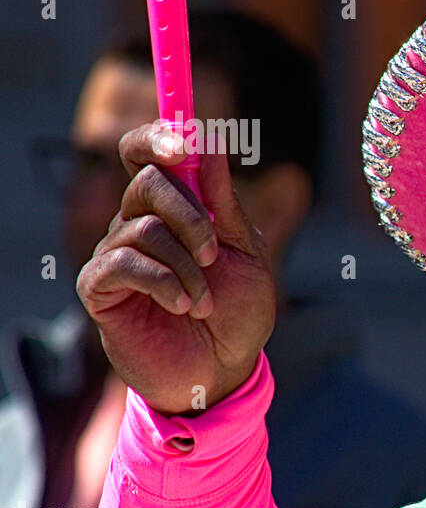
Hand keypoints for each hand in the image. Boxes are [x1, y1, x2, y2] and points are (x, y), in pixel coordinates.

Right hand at [76, 121, 275, 414]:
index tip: (188, 142)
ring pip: (143, 227)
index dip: (159, 137)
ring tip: (205, 301)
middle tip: (214, 254)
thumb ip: (224, 202)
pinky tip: (184, 306)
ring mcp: (116, 254)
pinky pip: (123, 264)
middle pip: (146, 181)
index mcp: (174, 208)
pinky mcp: (99, 289)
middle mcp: (138, 223)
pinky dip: (164, 283)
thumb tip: (211, 142)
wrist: (225, 370)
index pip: (146, 153)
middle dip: (190, 215)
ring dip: (187, 266)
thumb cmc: (237, 311)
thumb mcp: (245, 251)